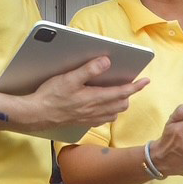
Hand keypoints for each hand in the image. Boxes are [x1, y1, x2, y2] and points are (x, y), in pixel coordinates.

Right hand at [18, 56, 146, 132]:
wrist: (37, 114)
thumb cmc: (51, 96)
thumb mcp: (69, 78)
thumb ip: (89, 69)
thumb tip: (106, 61)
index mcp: (95, 98)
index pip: (122, 92)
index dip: (135, 86)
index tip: (145, 80)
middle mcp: (96, 110)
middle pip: (121, 104)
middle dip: (129, 95)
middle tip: (132, 85)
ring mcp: (90, 118)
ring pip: (114, 113)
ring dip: (120, 104)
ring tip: (120, 95)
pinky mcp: (83, 122)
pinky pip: (103, 119)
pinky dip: (109, 112)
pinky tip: (104, 107)